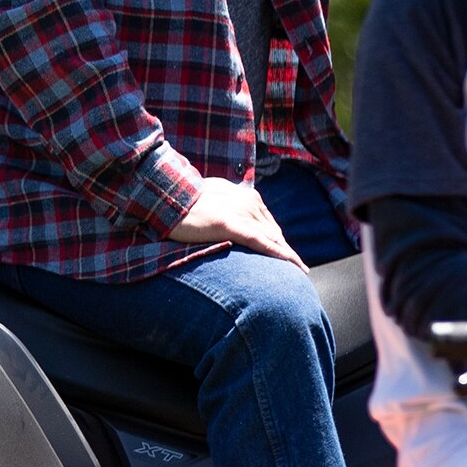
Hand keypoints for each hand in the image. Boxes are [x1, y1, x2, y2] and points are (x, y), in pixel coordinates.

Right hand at [168, 176, 297, 264]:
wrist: (166, 196)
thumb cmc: (184, 200)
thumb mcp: (211, 197)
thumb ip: (226, 204)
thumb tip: (227, 216)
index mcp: (246, 195)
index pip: (267, 221)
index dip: (276, 239)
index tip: (285, 253)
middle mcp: (249, 202)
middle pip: (273, 231)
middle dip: (284, 249)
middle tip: (297, 267)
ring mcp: (241, 213)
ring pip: (272, 238)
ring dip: (288, 256)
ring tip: (300, 271)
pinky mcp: (232, 225)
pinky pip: (262, 243)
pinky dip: (280, 254)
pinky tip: (292, 265)